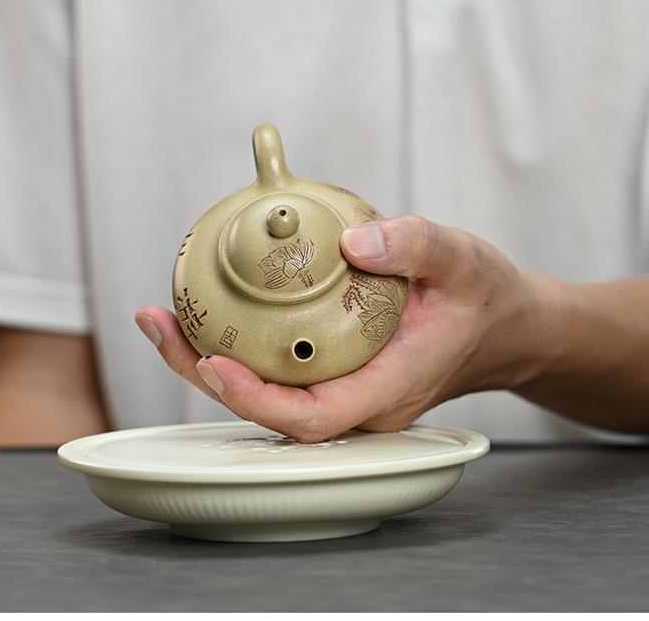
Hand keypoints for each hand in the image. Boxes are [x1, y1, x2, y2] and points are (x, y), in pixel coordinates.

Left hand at [136, 215, 557, 441]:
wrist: (500, 327)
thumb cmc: (482, 300)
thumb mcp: (461, 259)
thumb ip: (414, 245)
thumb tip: (352, 241)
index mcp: (389, 388)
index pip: (313, 418)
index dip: (257, 399)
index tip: (213, 360)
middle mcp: (362, 404)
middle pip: (272, 412)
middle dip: (206, 376)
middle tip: (160, 325)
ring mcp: (348, 394)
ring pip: (268, 394)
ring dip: (210, 361)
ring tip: (165, 318)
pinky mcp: (338, 376)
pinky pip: (279, 373)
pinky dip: (238, 348)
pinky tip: (211, 314)